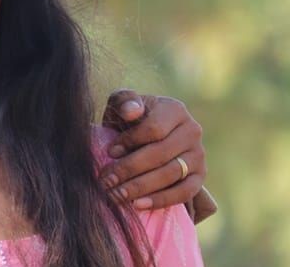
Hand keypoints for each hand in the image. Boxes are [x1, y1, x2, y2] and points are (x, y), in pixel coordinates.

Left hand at [99, 89, 206, 213]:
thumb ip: (125, 101)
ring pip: (171, 175)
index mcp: (175, 109)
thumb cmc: (129, 118)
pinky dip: (160, 200)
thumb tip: (131, 111)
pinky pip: (184, 193)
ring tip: (117, 194)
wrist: (144, 136)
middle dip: (130, 169)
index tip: (109, 152)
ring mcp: (199, 155)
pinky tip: (137, 205)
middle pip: (161, 154)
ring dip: (141, 187)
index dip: (130, 141)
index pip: (154, 129)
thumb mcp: (122, 104)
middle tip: (106, 180)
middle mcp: (192, 131)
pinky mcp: (200, 177)